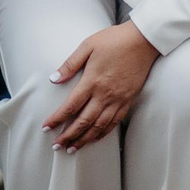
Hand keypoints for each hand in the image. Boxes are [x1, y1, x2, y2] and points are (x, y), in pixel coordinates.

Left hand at [41, 21, 160, 150]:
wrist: (143, 41)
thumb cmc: (114, 40)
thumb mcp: (87, 46)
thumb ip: (70, 64)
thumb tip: (53, 79)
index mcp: (92, 81)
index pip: (70, 106)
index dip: (57, 119)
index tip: (46, 128)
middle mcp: (105, 95)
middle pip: (84, 121)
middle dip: (68, 136)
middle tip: (56, 146)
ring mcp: (118, 99)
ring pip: (99, 126)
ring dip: (85, 139)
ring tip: (73, 148)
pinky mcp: (128, 100)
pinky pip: (114, 122)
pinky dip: (103, 133)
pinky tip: (95, 138)